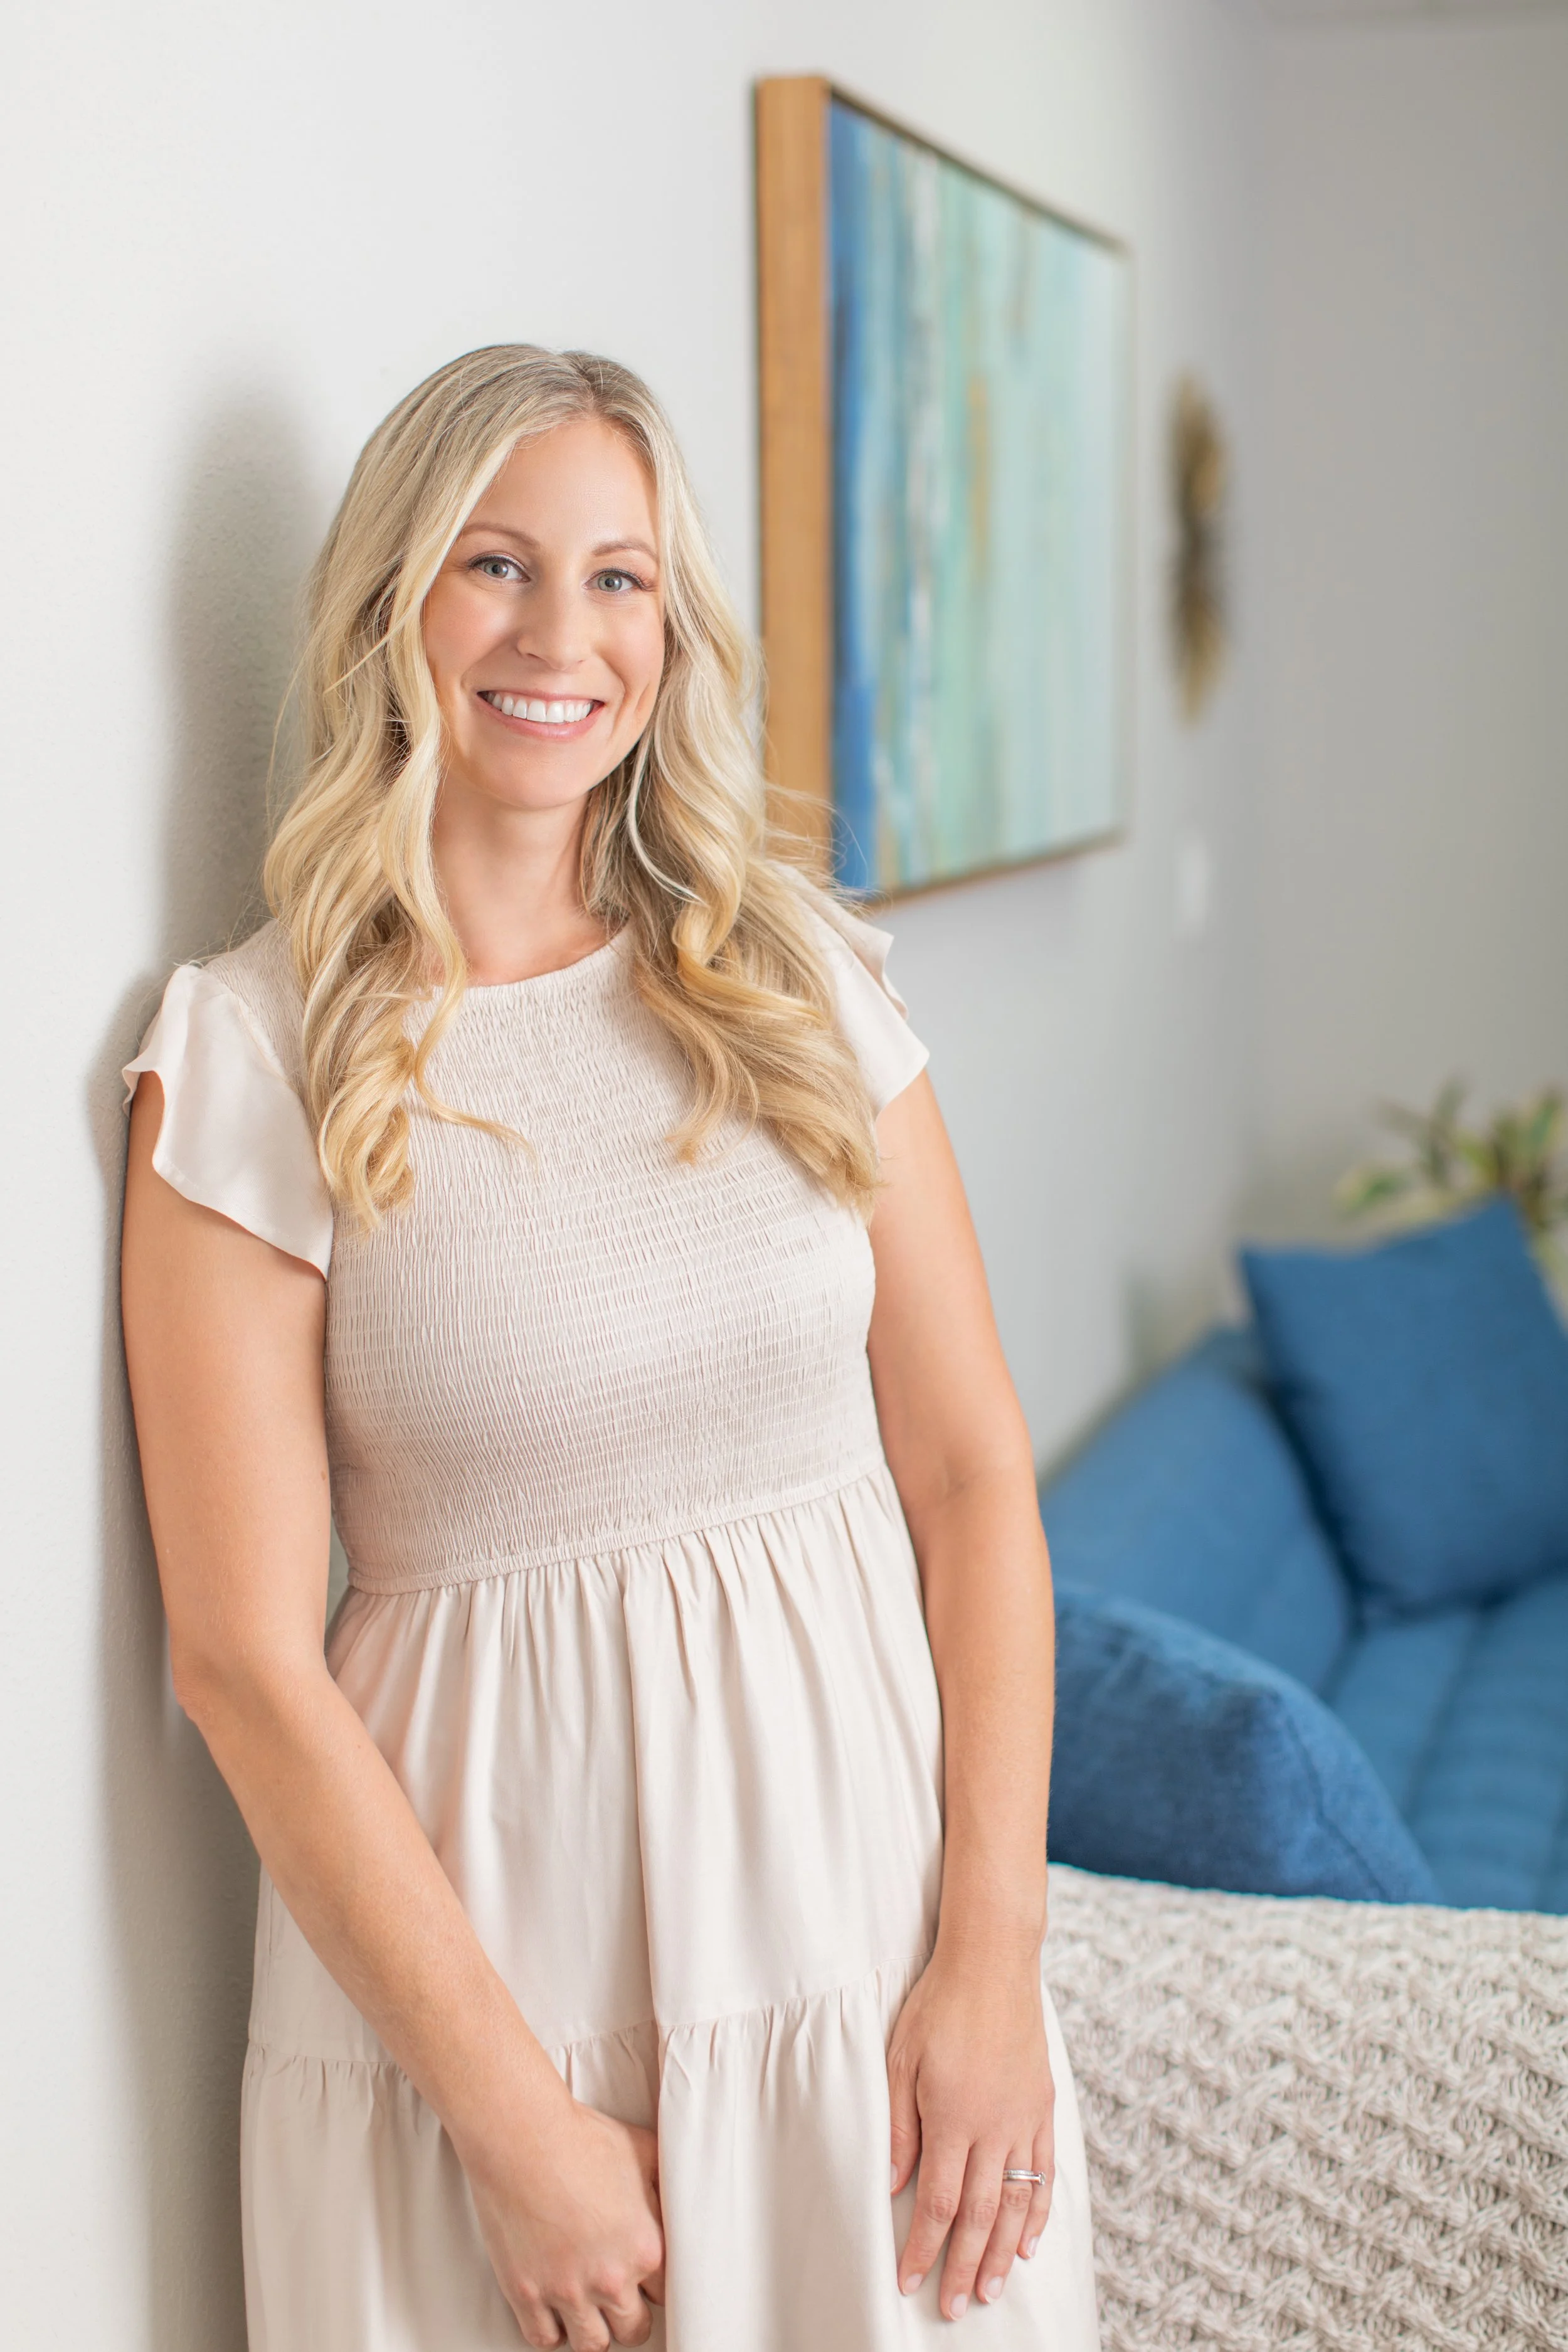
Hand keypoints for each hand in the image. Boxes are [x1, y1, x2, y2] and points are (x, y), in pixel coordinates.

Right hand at [463, 2091, 664, 2349]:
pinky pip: (544, 2339)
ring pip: (593, 2344)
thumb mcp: (643, 2152)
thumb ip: (665, 2187)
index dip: (658, 2288)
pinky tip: (555, 2314)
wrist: (523, 2135)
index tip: (648, 2281)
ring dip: (595, 2330)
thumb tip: (682, 2198)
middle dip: (630, 2316)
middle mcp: (610, 2278)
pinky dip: (551, 2332)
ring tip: (591, 2311)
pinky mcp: (526, 2293)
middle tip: (620, 2299)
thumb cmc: (580, 2138)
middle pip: (635, 2330)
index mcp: (644, 2248)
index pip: (668, 2297)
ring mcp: (566, 2291)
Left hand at [887, 1943, 1054, 2319]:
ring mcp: (1023, 2119)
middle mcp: (994, 2127)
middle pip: (980, 2216)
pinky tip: (1030, 2241)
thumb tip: (892, 2184)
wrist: (993, 1963)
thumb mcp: (901, 2059)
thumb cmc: (939, 2005)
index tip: (908, 2281)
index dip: (923, 2248)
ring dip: (1002, 2253)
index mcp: (952, 2118)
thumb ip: (899, 2126)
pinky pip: (1043, 2172)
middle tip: (953, 2306)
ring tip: (990, 2290)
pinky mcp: (1042, 2106)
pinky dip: (1039, 2211)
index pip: (939, 2203)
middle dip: (963, 2266)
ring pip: (1016, 2204)